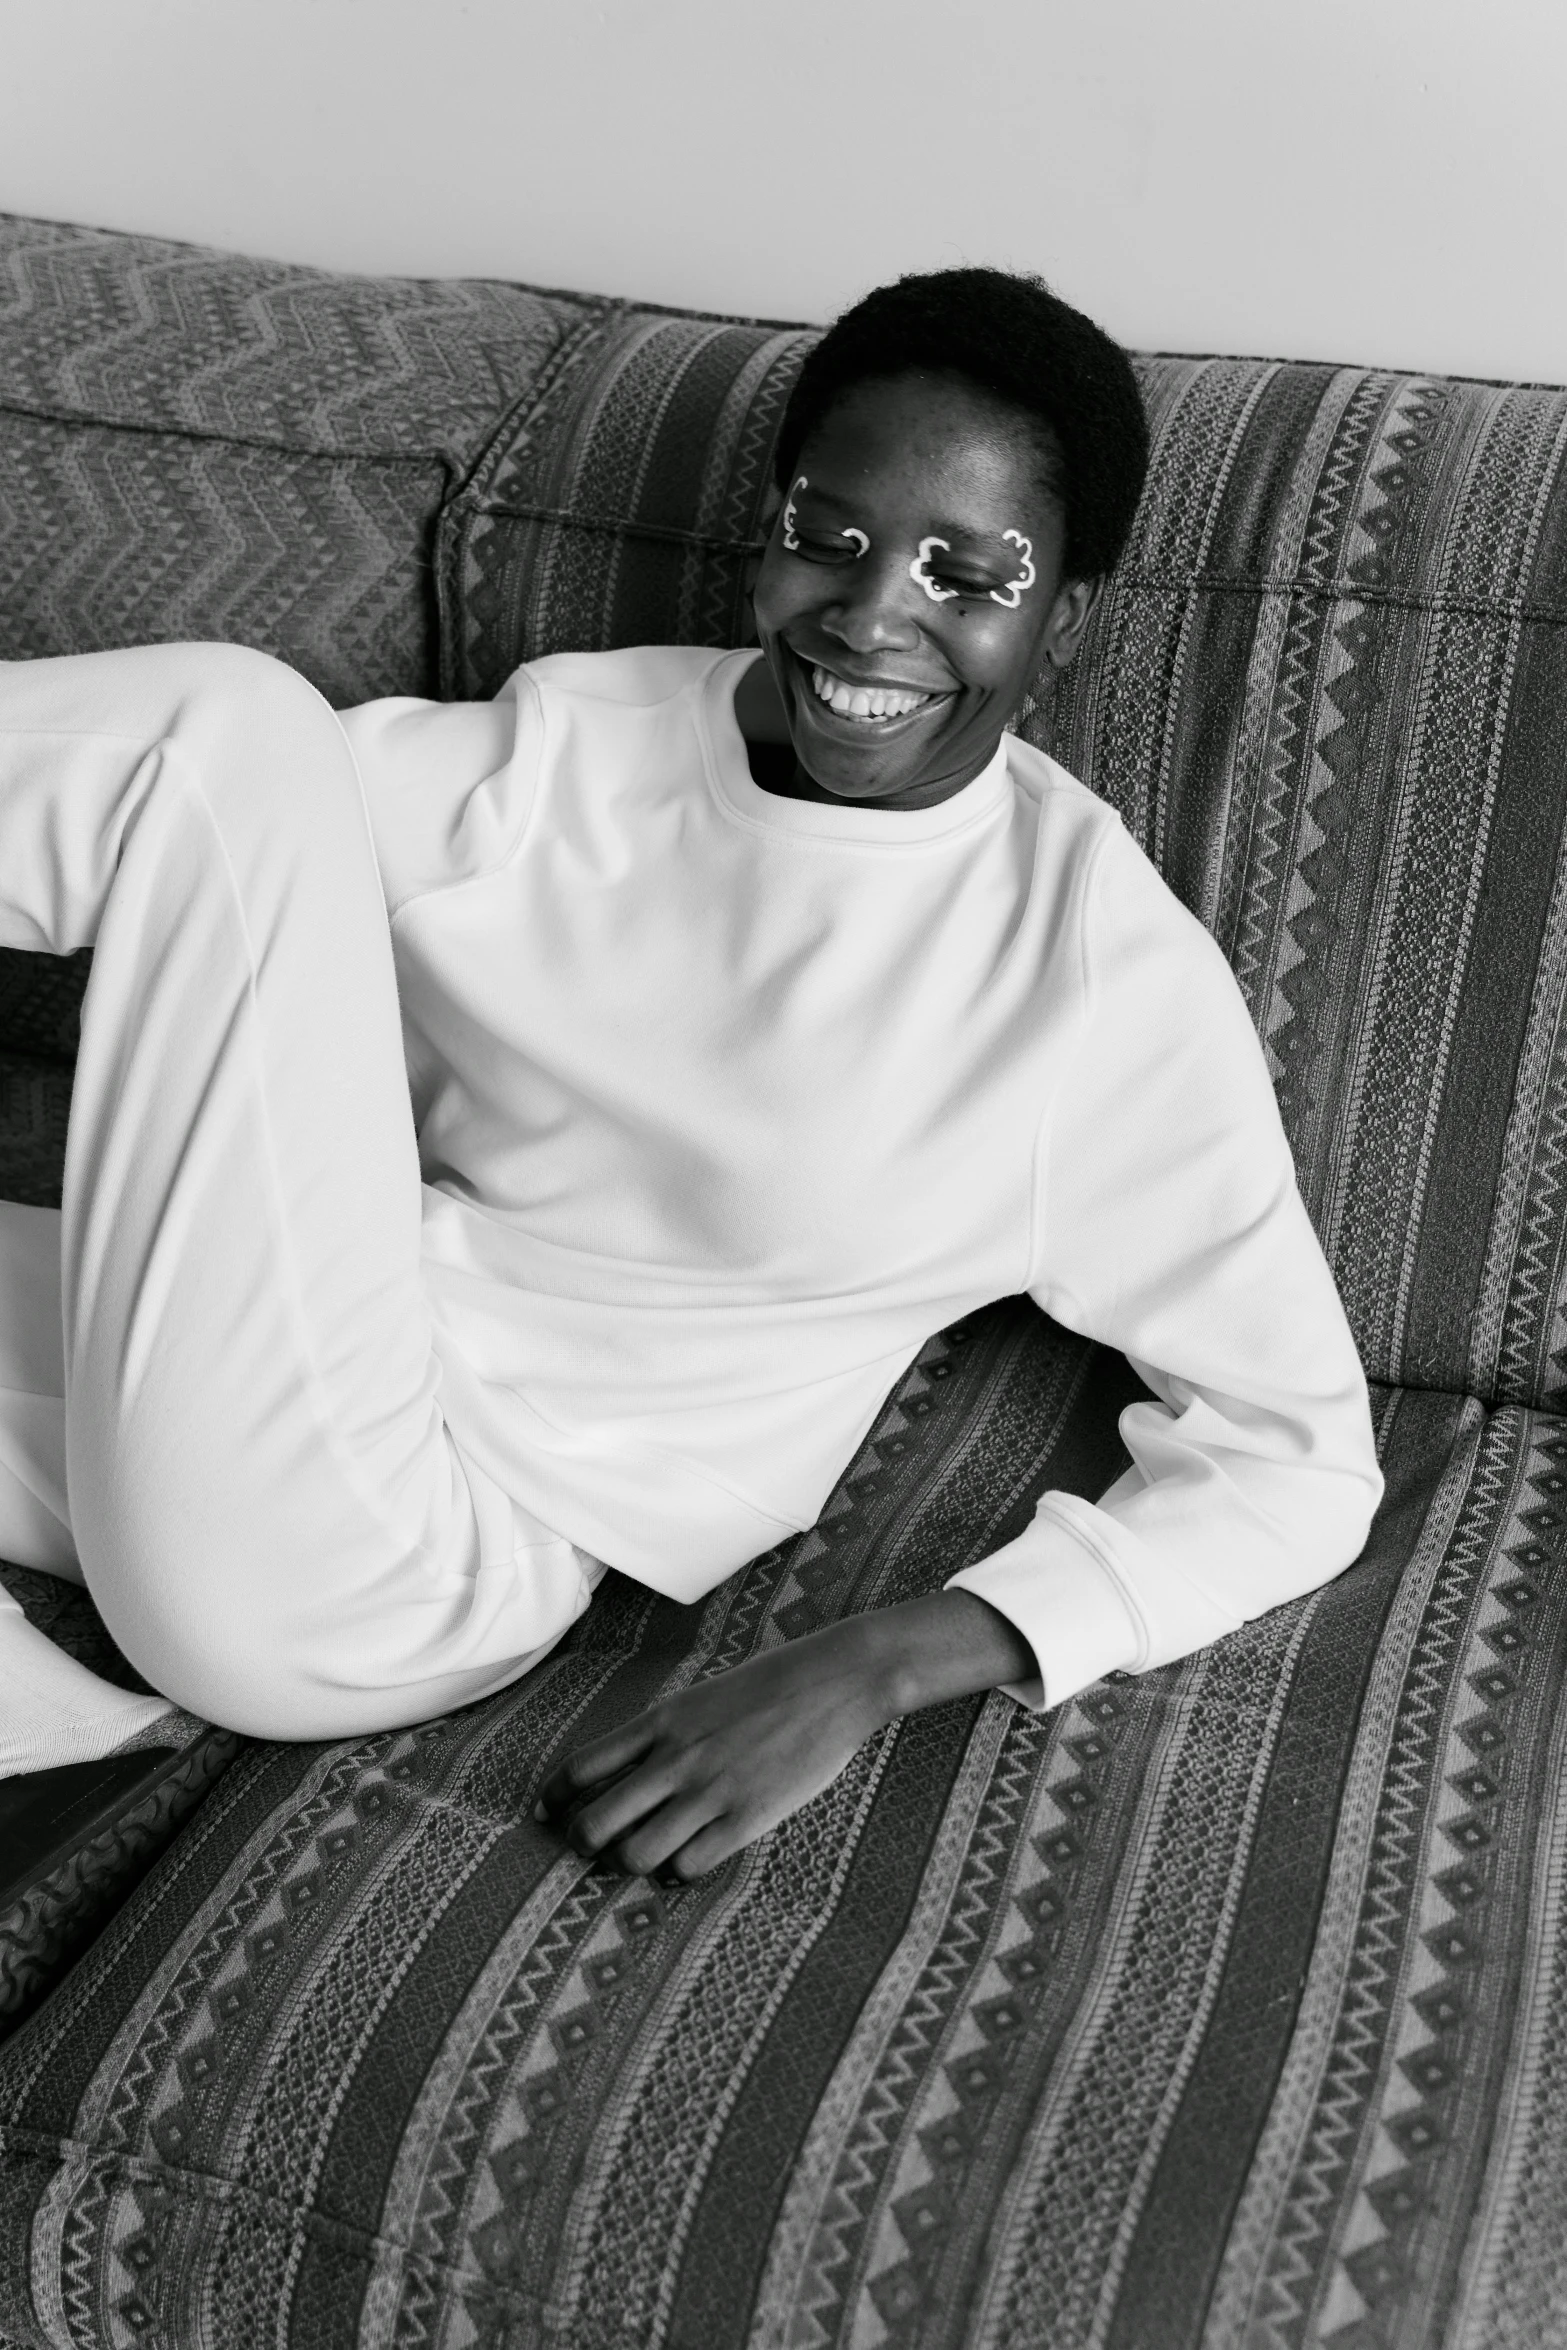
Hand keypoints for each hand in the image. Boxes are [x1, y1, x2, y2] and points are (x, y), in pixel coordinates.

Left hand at [533, 1590, 1033, 1881]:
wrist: (835, 1681)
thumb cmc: (770, 1684)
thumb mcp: (702, 1696)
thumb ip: (664, 1730)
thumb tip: (627, 1765)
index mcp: (661, 1720)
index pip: (582, 1767)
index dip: (555, 1797)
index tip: (549, 1811)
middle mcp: (676, 1758)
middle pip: (594, 1821)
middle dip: (581, 1842)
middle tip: (590, 1846)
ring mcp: (710, 1791)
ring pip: (635, 1854)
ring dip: (630, 1862)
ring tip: (642, 1855)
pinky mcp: (745, 1818)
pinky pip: (687, 1867)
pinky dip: (677, 1872)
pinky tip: (686, 1860)